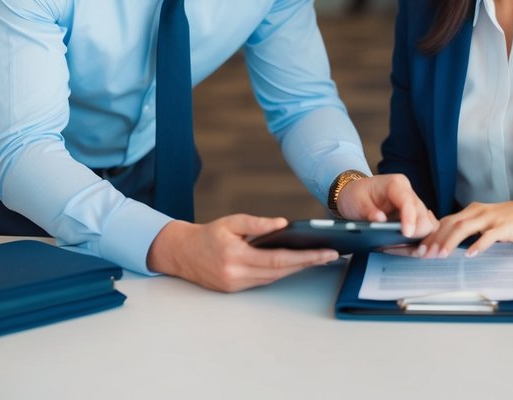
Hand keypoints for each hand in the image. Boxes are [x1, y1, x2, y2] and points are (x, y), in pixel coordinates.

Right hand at [146, 215, 337, 291]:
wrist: (181, 253)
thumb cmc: (207, 234)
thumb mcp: (231, 222)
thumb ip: (257, 223)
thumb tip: (284, 224)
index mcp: (236, 256)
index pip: (278, 259)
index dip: (305, 257)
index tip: (325, 252)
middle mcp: (236, 275)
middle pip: (280, 271)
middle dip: (308, 263)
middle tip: (331, 255)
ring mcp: (235, 285)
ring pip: (274, 278)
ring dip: (298, 270)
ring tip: (320, 258)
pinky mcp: (234, 290)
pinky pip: (264, 281)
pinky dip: (281, 273)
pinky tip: (296, 265)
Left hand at [334, 173, 436, 238]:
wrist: (356, 194)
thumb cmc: (357, 195)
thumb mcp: (356, 201)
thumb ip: (368, 210)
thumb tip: (380, 220)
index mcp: (396, 184)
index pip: (408, 201)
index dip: (410, 218)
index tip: (406, 233)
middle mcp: (409, 194)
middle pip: (423, 216)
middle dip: (417, 233)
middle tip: (401, 248)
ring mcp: (413, 206)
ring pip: (427, 225)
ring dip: (418, 239)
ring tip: (399, 249)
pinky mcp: (414, 217)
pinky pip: (422, 231)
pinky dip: (416, 241)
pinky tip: (402, 248)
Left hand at [419, 198, 512, 258]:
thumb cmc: (506, 219)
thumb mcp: (484, 220)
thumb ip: (468, 227)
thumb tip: (447, 241)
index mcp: (471, 211)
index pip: (445, 221)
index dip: (431, 234)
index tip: (420, 248)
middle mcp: (477, 212)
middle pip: (451, 224)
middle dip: (435, 239)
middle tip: (424, 254)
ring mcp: (490, 218)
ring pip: (465, 228)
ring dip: (450, 242)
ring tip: (441, 255)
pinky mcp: (503, 226)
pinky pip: (488, 235)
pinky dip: (478, 245)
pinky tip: (470, 254)